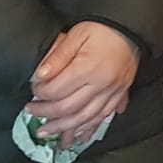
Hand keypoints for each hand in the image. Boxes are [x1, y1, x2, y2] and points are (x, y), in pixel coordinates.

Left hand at [27, 22, 139, 149]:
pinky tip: (79, 135)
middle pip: (68, 109)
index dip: (40, 92)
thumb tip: (39, 75)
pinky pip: (104, 116)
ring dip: (64, 129)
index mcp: (88, 68)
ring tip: (49, 133)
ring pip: (85, 119)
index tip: (33, 89)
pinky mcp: (120, 93)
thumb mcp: (76, 35)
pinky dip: (90, 128)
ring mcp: (113, 91)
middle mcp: (101, 84)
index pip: (56, 90)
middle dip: (46, 114)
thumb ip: (57, 56)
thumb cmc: (102, 29)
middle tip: (32, 113)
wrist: (130, 27)